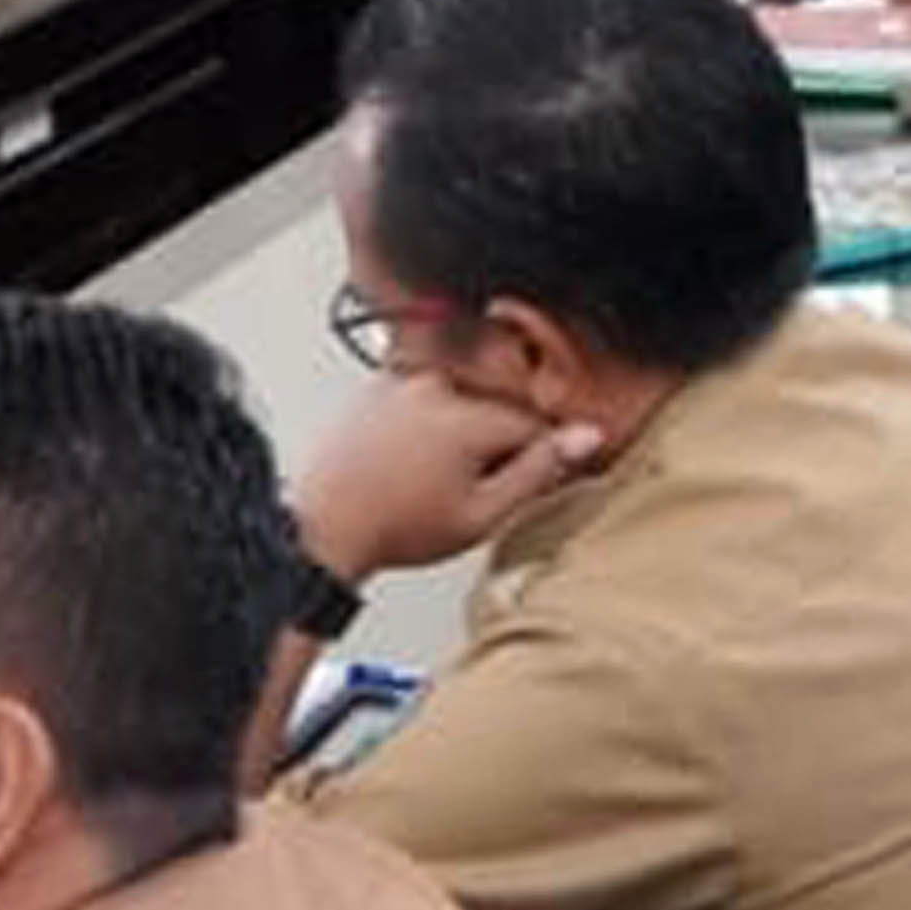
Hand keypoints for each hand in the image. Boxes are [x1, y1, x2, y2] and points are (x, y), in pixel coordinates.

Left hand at [290, 373, 604, 585]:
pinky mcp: (380, 387)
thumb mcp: (482, 514)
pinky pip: (427, 398)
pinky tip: (412, 462)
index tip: (526, 482)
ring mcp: (404, 382)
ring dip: (464, 433)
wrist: (325, 525)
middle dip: (498, 444)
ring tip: (434, 478)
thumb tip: (585, 438)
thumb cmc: (394, 526)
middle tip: (471, 488)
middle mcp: (438, 387)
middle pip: (498, 408)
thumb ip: (539, 471)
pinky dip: (430, 424)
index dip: (539, 458)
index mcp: (469, 416)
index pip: (535, 423)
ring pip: (463, 401)